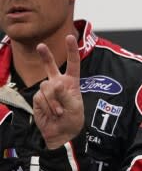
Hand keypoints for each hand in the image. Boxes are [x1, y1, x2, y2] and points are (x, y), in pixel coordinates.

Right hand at [32, 35, 84, 149]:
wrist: (61, 133)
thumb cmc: (73, 119)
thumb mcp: (75, 106)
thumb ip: (65, 94)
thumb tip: (55, 83)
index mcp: (71, 82)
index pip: (72, 64)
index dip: (71, 50)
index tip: (69, 37)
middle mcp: (58, 83)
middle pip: (50, 66)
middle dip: (45, 56)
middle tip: (41, 46)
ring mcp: (47, 90)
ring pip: (46, 87)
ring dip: (53, 102)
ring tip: (59, 112)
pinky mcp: (38, 98)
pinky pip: (40, 98)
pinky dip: (47, 106)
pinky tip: (52, 113)